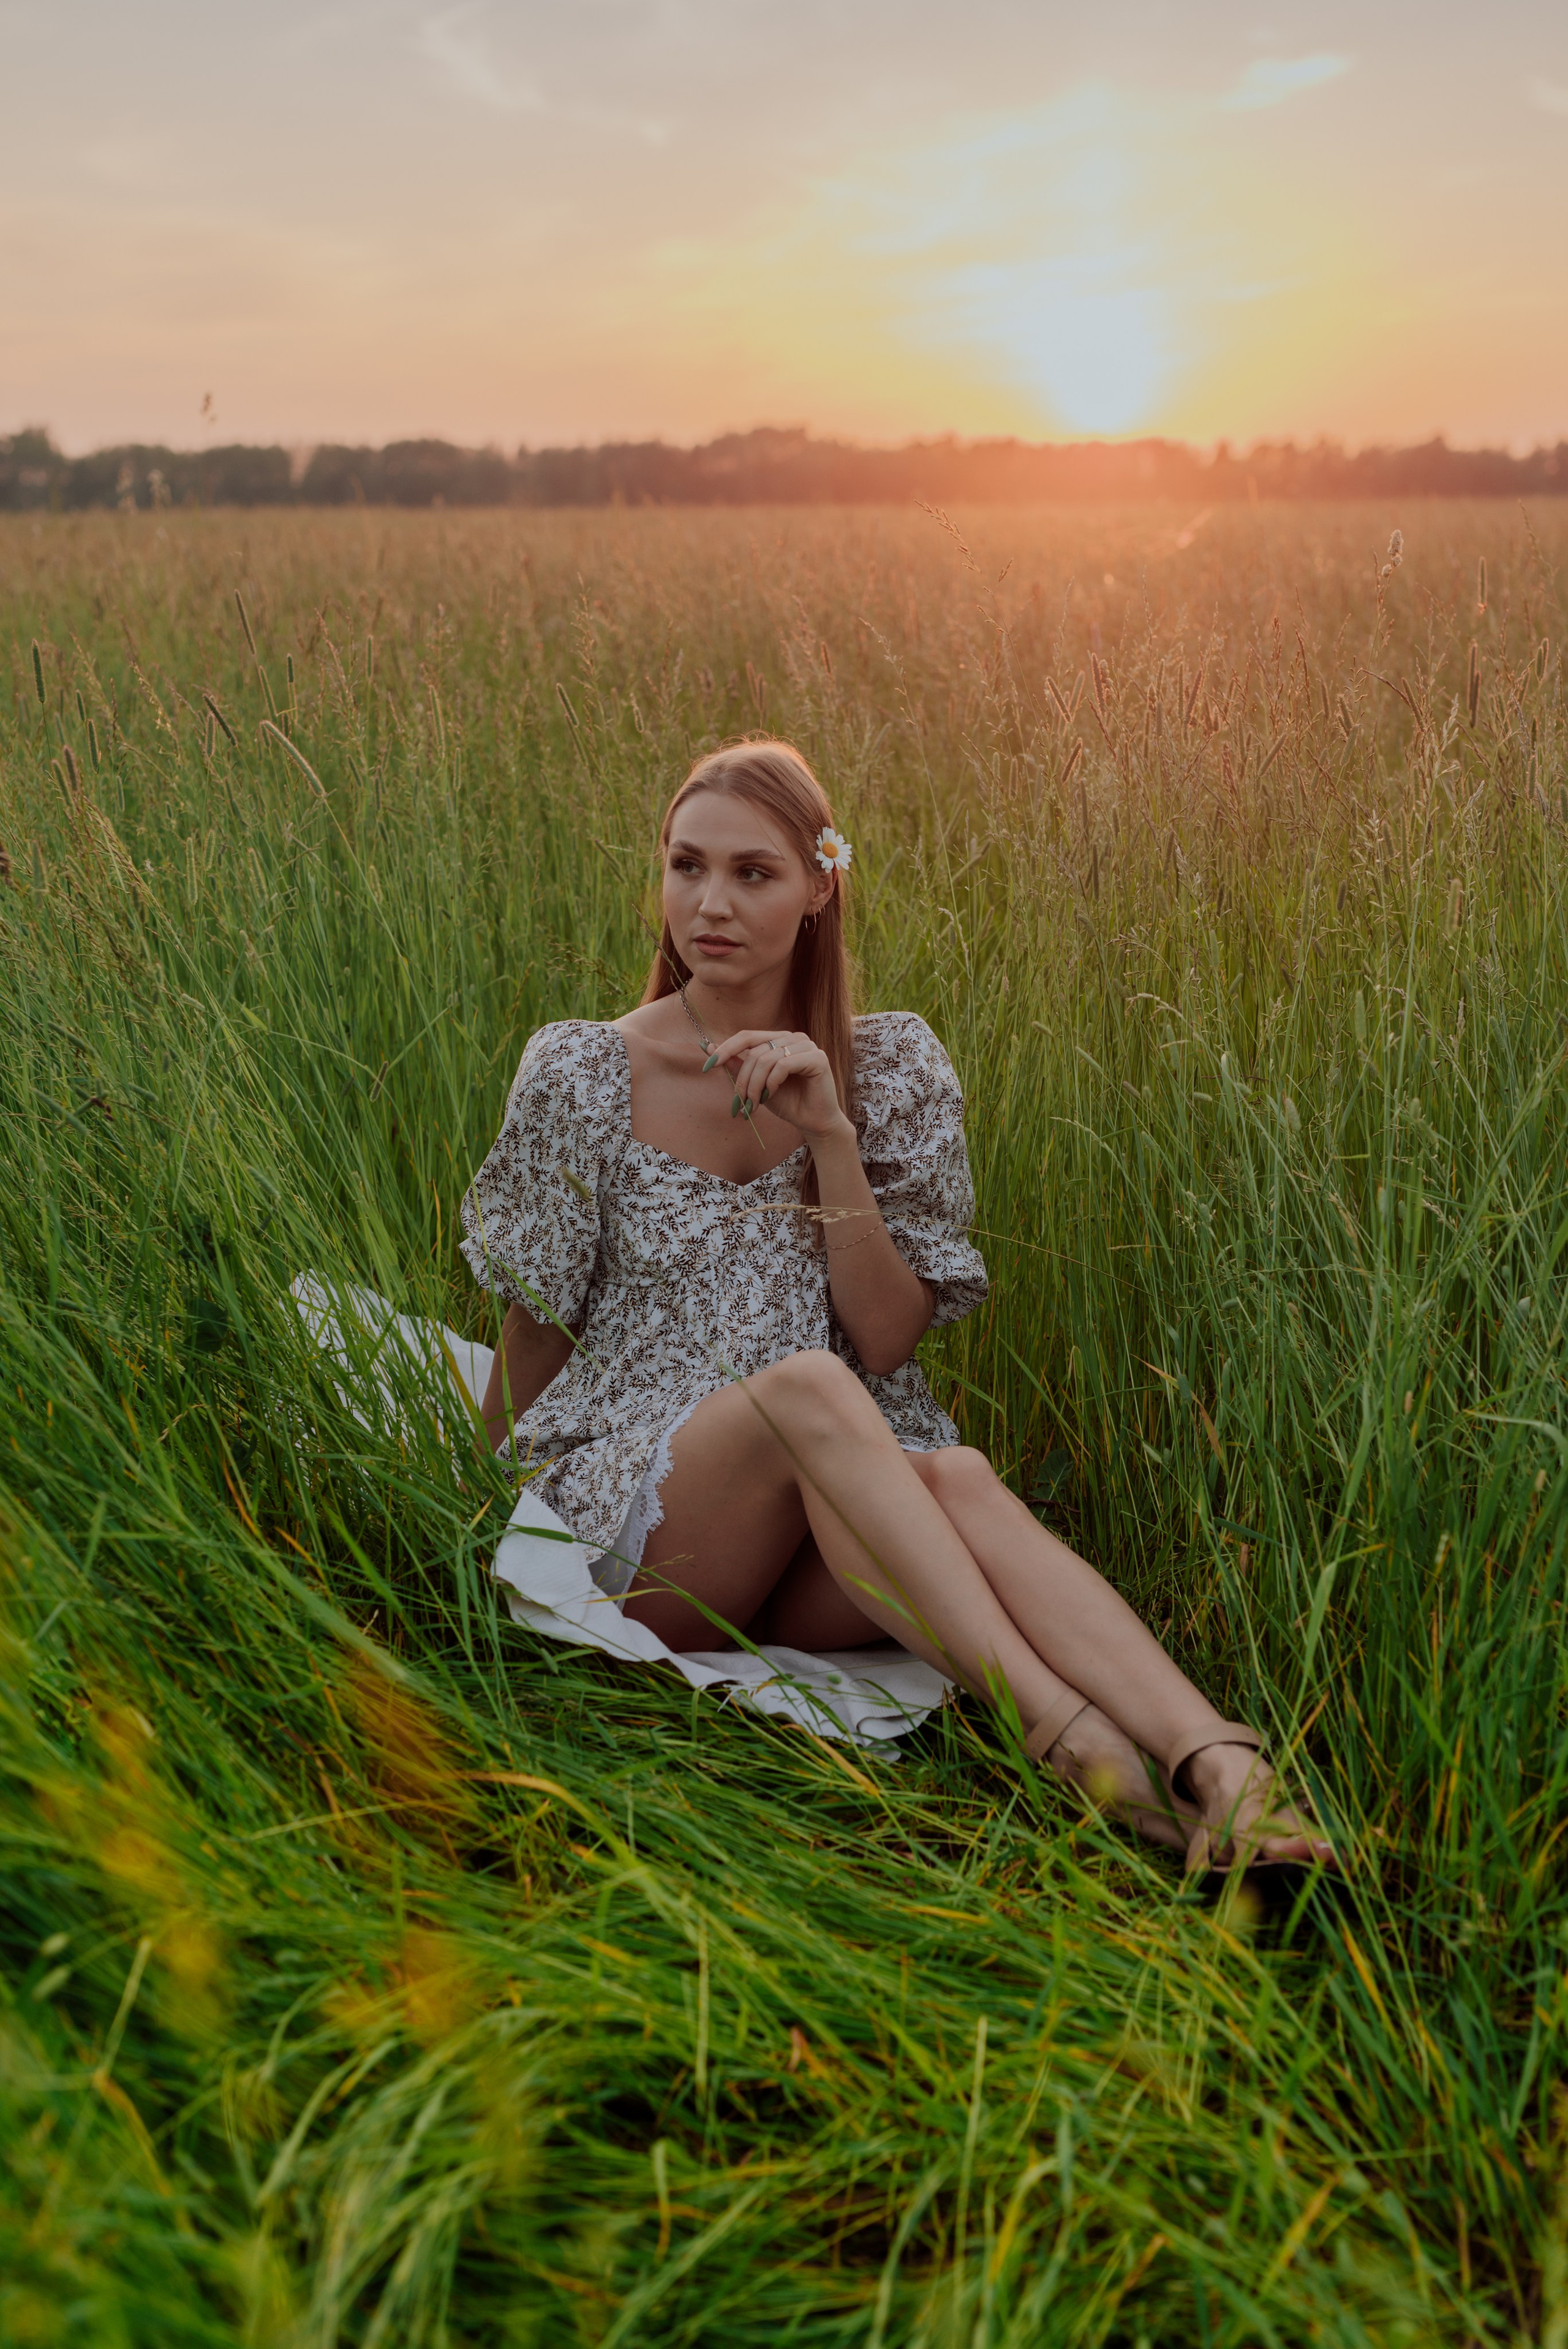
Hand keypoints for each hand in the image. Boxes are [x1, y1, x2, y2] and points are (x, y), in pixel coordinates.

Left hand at [709, 1029, 850, 1143]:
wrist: (813, 1122)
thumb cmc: (787, 1102)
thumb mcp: (755, 1083)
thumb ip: (736, 1065)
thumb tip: (707, 1047)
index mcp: (779, 1039)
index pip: (747, 1036)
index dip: (725, 1049)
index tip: (708, 1067)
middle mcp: (793, 1037)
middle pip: (754, 1051)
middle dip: (742, 1079)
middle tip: (740, 1103)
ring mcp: (807, 1045)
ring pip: (766, 1059)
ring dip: (755, 1085)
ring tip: (755, 1104)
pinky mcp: (817, 1058)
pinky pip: (783, 1065)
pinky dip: (771, 1083)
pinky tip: (771, 1095)